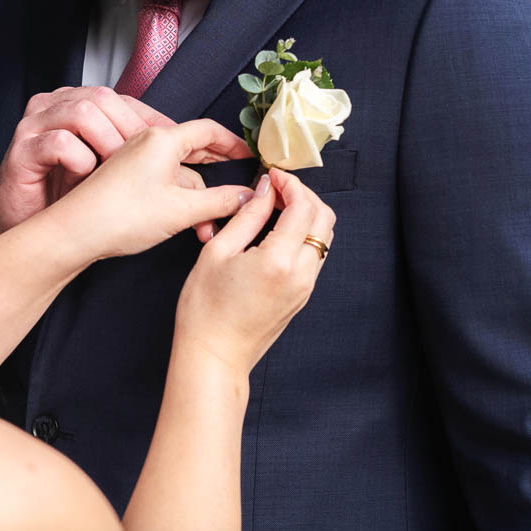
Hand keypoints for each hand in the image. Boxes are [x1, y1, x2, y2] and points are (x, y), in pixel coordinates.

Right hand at [0, 86, 174, 255]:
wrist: (22, 226)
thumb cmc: (66, 198)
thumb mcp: (110, 174)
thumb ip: (141, 161)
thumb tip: (195, 171)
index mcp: (81, 105)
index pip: (128, 102)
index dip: (160, 122)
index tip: (190, 147)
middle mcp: (57, 106)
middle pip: (105, 99)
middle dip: (136, 132)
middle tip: (155, 166)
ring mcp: (36, 125)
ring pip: (82, 112)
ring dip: (109, 143)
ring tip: (116, 171)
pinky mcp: (21, 149)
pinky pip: (56, 142)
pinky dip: (78, 158)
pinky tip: (84, 175)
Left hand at [46, 119, 257, 260]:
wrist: (76, 232)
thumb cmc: (122, 214)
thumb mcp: (182, 209)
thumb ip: (220, 201)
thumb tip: (246, 195)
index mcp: (162, 139)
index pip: (209, 131)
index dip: (234, 143)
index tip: (251, 156)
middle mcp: (147, 144)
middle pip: (194, 149)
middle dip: (219, 171)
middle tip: (241, 183)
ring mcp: (135, 162)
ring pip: (179, 173)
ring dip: (199, 198)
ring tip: (210, 227)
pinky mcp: (125, 180)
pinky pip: (162, 183)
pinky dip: (180, 200)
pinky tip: (190, 224)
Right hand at [173, 168, 337, 376]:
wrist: (213, 356)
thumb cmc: (205, 309)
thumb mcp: (217, 251)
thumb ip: (247, 215)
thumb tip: (264, 189)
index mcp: (279, 260)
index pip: (303, 206)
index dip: (290, 183)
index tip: (271, 174)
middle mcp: (302, 274)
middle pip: (324, 218)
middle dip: (304, 195)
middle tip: (275, 188)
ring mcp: (306, 287)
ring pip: (324, 237)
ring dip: (306, 214)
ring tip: (274, 207)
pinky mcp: (302, 296)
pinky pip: (314, 255)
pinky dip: (303, 234)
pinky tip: (275, 231)